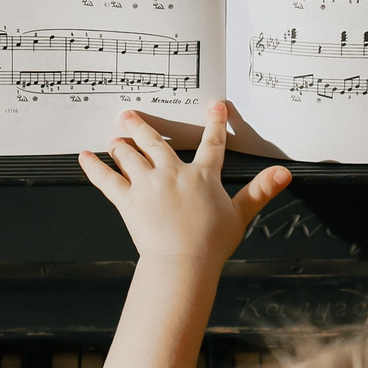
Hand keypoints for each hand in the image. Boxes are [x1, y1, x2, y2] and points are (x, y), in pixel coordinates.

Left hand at [79, 101, 290, 261]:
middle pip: (155, 143)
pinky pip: (107, 179)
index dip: (215, 123)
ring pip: (130, 155)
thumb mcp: (241, 214)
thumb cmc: (211, 243)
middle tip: (130, 114)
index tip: (215, 106)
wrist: (183, 262)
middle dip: (142, 126)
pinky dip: (93, 167)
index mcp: (202, 176)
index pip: (212, 144)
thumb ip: (260, 191)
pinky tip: (84, 156)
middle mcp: (172, 173)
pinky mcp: (128, 200)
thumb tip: (284, 174)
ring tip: (113, 136)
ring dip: (120, 144)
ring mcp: (148, 184)